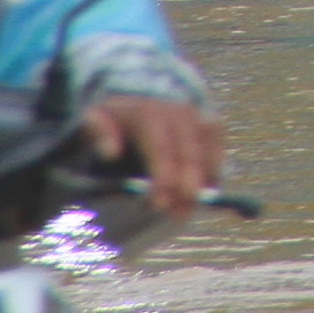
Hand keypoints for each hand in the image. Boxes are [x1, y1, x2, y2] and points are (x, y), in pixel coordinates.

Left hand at [80, 95, 223, 215]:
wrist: (137, 100)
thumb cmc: (113, 119)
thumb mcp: (95, 119)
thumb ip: (98, 133)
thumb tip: (110, 153)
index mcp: (149, 112)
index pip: (160, 147)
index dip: (163, 176)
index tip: (159, 204)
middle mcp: (178, 111)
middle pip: (188, 151)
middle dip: (187, 183)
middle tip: (181, 213)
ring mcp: (197, 115)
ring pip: (207, 147)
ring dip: (204, 179)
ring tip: (193, 207)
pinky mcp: (209, 123)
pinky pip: (217, 145)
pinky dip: (215, 168)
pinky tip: (207, 191)